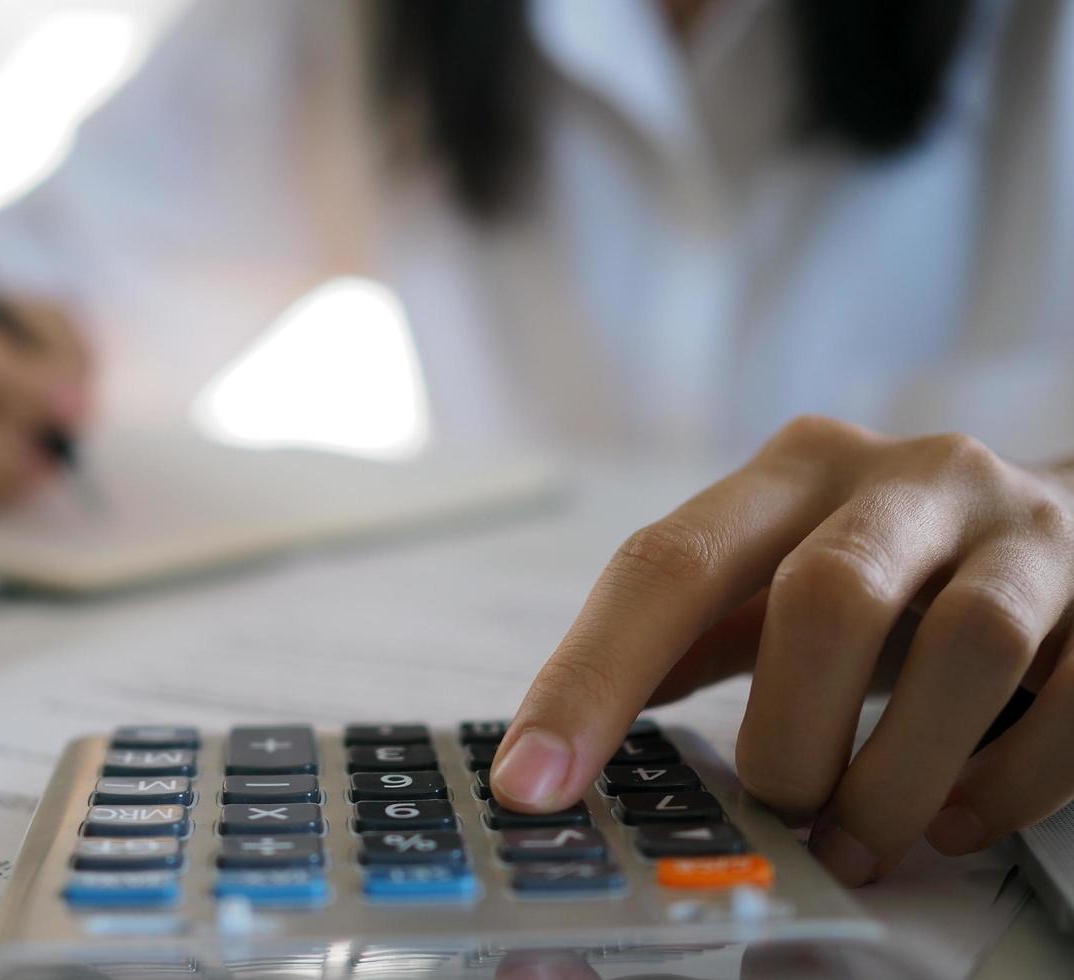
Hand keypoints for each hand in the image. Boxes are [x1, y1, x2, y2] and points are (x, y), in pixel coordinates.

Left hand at [492, 416, 1073, 885]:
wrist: (1068, 526)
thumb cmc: (894, 566)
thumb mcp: (778, 571)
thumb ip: (689, 632)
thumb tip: (563, 730)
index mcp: (793, 472)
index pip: (666, 564)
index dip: (590, 678)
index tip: (533, 781)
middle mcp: (908, 478)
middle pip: (826, 596)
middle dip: (790, 734)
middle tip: (782, 806)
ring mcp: (1023, 528)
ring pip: (965, 649)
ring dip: (896, 775)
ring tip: (859, 837)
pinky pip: (1073, 701)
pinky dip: (1004, 785)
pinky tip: (954, 819)